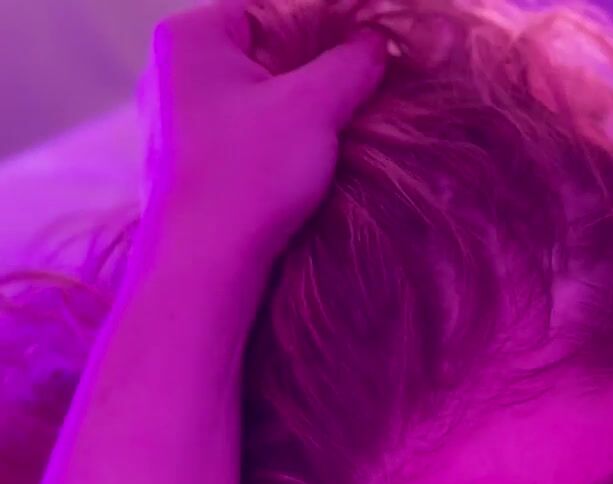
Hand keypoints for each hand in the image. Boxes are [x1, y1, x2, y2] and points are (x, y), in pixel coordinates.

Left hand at [137, 3, 386, 277]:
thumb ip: (352, 63)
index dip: (326, 28)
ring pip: (260, 93)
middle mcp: (172, 69)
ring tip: (341, 126)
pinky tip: (308, 159)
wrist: (207, 264)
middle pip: (267, 50)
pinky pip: (246, 129)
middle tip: (362, 90)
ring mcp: (176, 117)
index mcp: (191, 38)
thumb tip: (376, 43)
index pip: (273, 9)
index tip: (368, 52)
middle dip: (317, 70)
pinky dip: (280, 136)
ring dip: (304, 107)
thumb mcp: (315, 106)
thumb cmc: (252, 174)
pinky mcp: (188, 159)